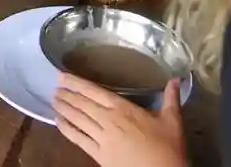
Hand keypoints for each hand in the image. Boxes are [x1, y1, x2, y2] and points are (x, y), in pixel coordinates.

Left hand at [55, 75, 185, 166]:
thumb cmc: (168, 148)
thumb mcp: (173, 120)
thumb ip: (171, 98)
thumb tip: (176, 79)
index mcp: (123, 109)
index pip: (94, 91)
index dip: (76, 83)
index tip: (62, 76)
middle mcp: (108, 120)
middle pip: (81, 104)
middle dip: (67, 94)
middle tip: (55, 87)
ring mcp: (101, 138)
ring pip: (77, 119)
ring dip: (63, 109)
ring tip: (54, 100)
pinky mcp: (98, 155)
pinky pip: (78, 139)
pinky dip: (66, 129)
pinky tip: (58, 122)